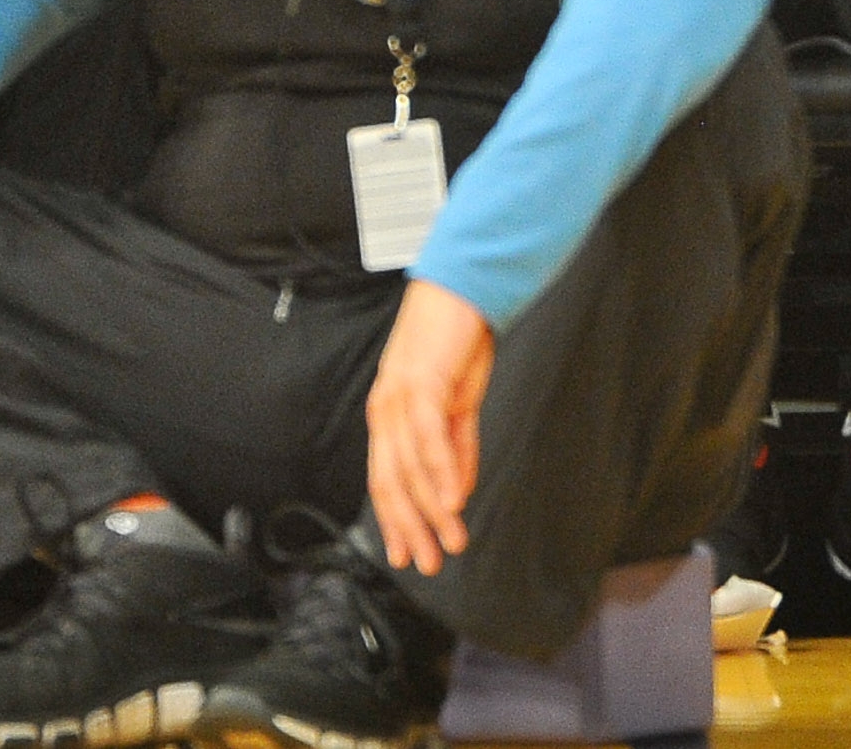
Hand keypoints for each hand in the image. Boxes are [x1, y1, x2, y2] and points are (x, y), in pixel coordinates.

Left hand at [366, 279, 493, 575]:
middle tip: (429, 563)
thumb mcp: (459, 404)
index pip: (387, 480)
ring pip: (411, 468)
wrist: (464, 285)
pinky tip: (453, 501)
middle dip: (410, 528)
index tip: (411, 555)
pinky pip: (429, 438)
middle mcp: (386, 410)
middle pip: (391, 482)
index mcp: (391, 416)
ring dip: (433, 510)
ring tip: (453, 541)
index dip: (398, 521)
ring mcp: (400, 396)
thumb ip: (457, 448)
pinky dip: (441, 472)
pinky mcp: (423, 382)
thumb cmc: (458, 341)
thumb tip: (456, 493)